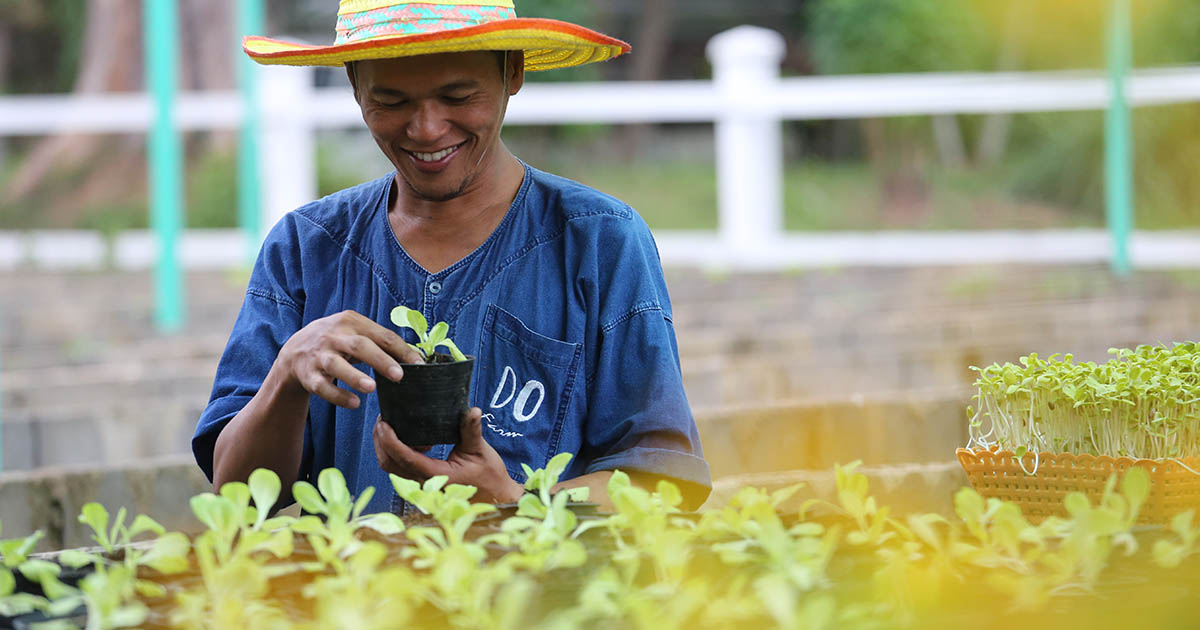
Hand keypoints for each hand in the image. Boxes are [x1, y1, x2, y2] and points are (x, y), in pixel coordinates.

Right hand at [274, 310, 423, 409]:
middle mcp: (334, 336)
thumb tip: (415, 358)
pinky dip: (338, 396)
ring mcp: (319, 355)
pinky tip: (355, 403)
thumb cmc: (338, 341)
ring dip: (354, 376)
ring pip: (336, 365)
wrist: (296, 349)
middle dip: (380, 360)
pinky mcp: (308, 375)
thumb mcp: (356, 332)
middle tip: (399, 376)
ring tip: (372, 387)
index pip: (381, 335)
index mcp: (351, 321)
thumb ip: (382, 342)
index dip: (401, 350)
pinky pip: (322, 386)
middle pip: (359, 345)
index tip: (419, 365)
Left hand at [373, 408, 523, 503]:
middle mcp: (424, 483)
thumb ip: (471, 430)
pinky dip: (395, 452)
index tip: (384, 423)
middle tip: (383, 419)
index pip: (406, 458)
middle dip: (381, 441)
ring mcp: (421, 485)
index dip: (390, 441)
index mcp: (437, 475)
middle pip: (389, 464)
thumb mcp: (480, 450)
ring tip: (391, 425)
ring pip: (391, 468)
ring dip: (385, 447)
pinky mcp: (421, 482)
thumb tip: (472, 410)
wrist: (494, 496)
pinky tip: (410, 438)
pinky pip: (399, 468)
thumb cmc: (489, 475)